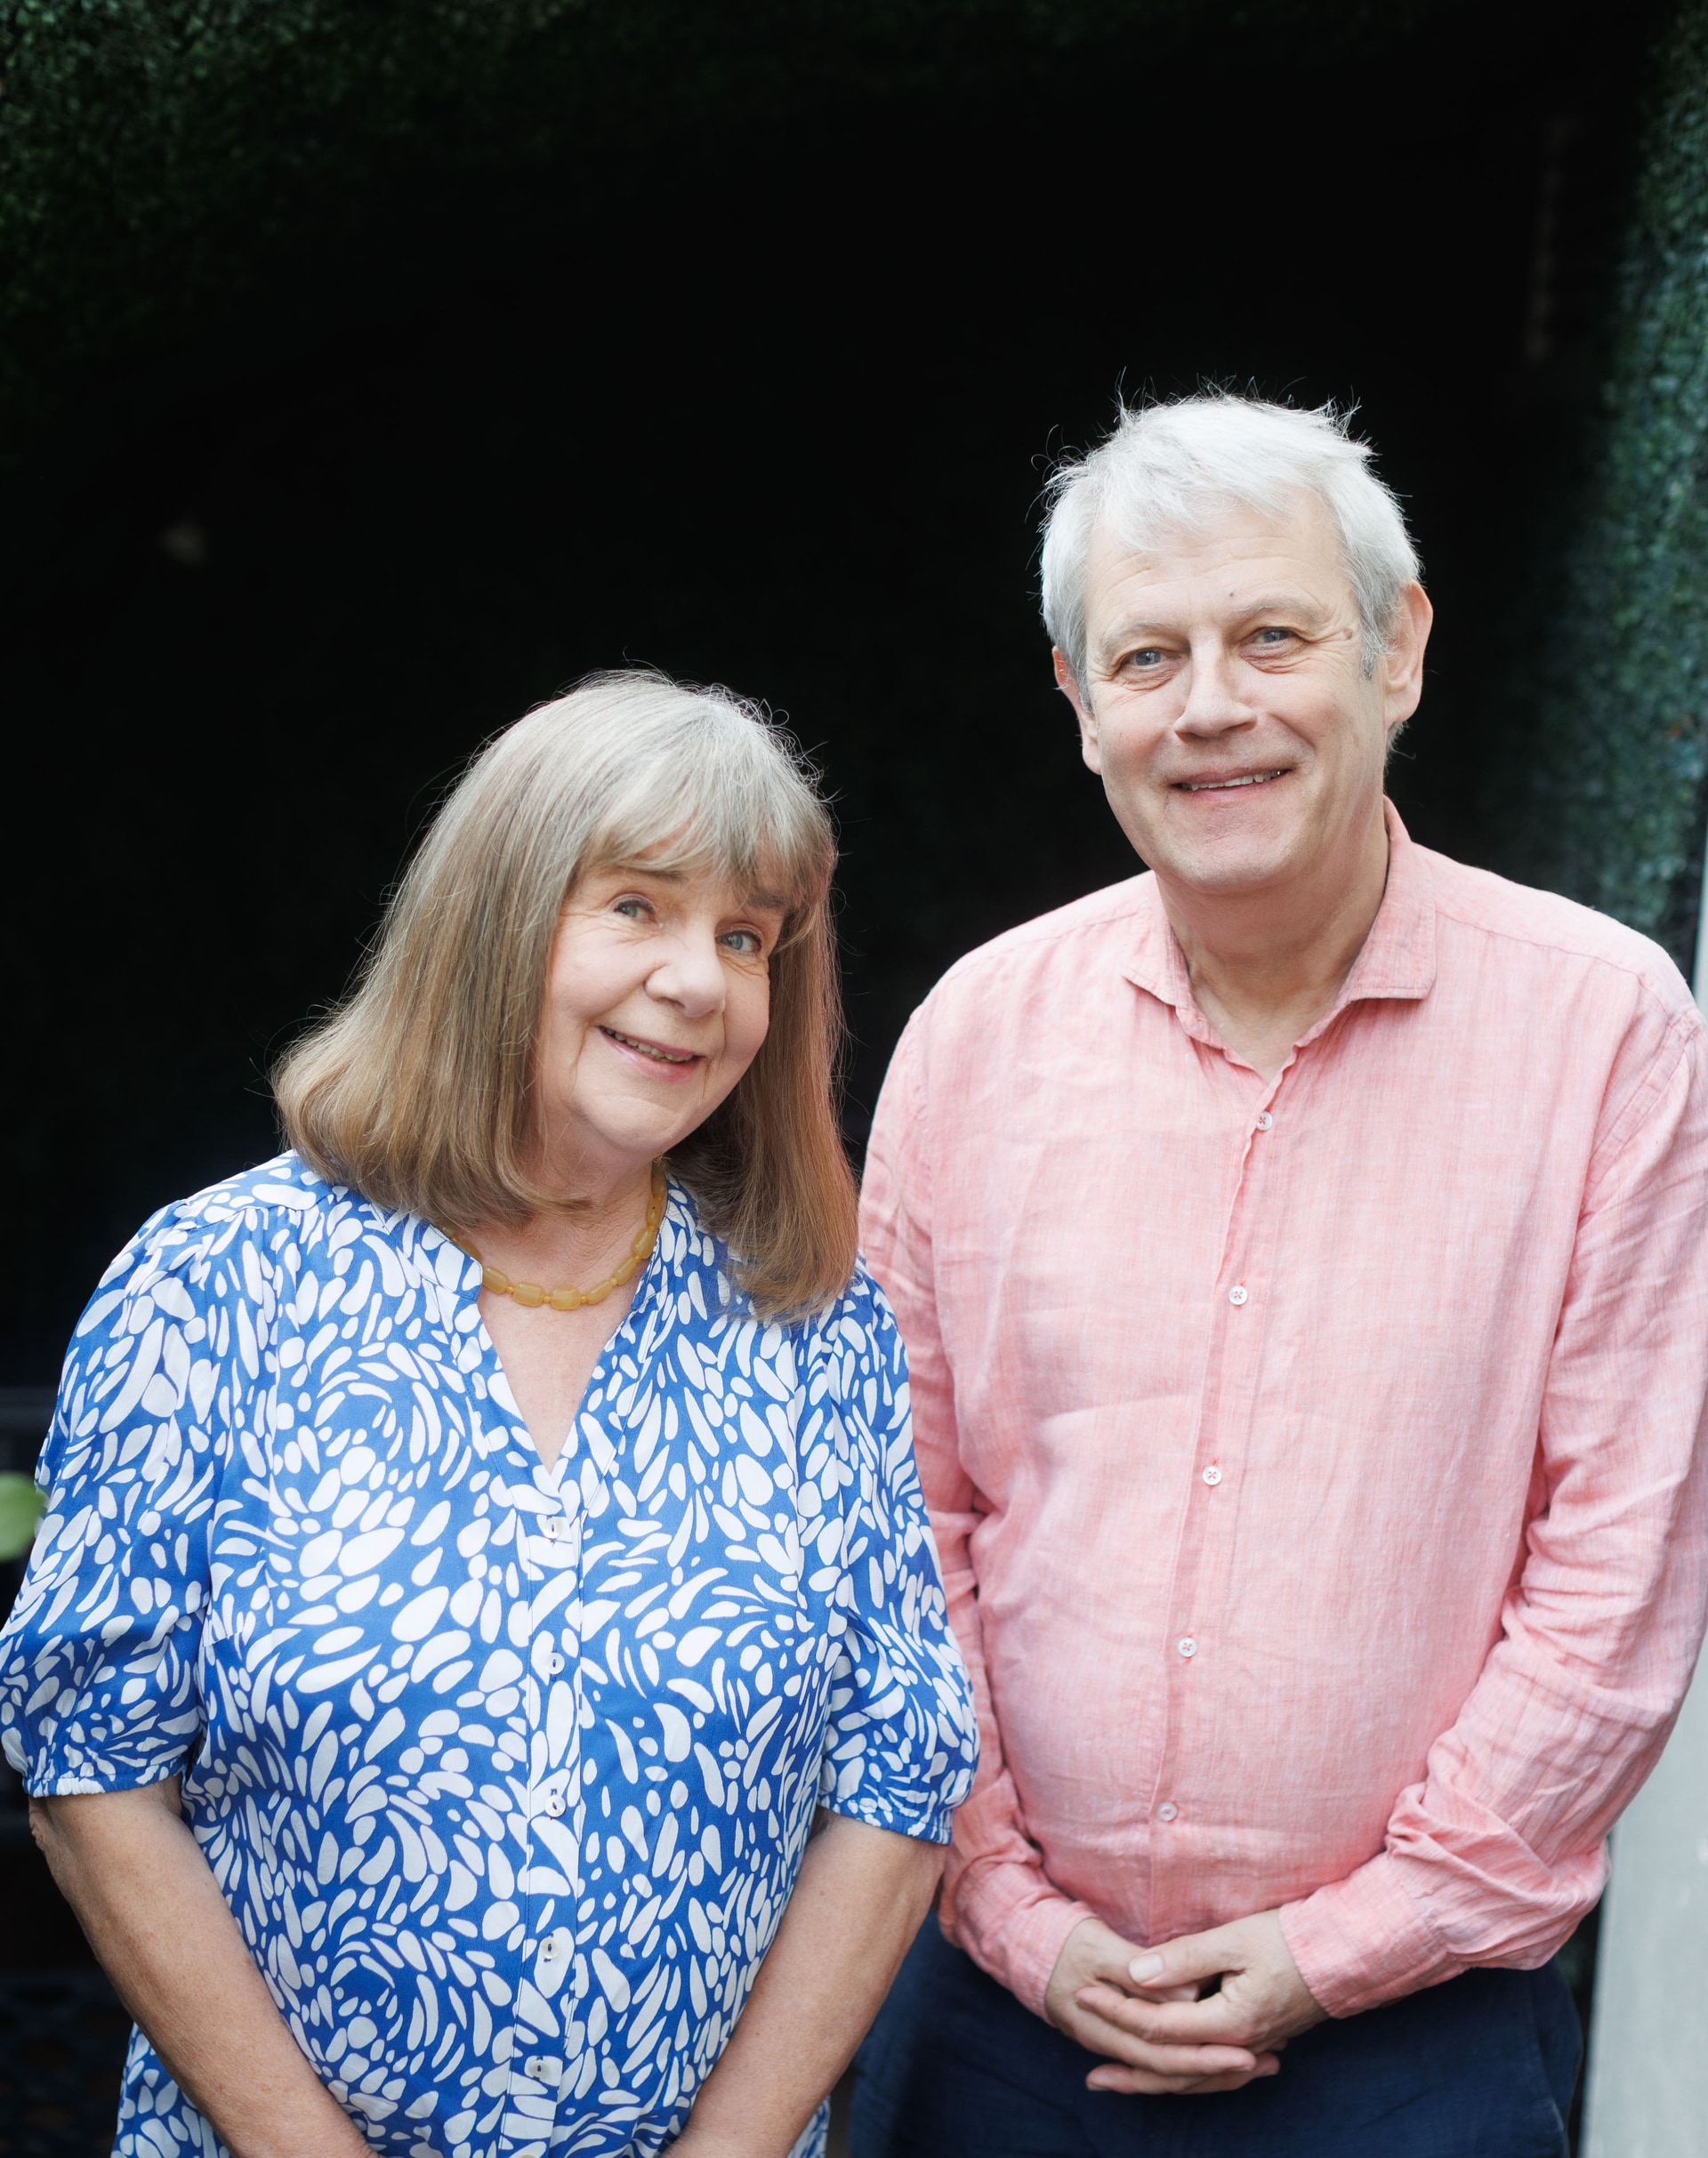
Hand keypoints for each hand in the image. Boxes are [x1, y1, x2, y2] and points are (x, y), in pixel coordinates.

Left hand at [1070, 1910, 1325, 2096]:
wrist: (1344, 1955)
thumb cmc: (1289, 1940)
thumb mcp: (1233, 1940)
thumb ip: (1182, 1958)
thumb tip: (1134, 1973)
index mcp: (1229, 2022)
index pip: (1159, 2026)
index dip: (1118, 2011)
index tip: (1083, 1995)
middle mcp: (1238, 2045)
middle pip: (1173, 2069)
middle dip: (1128, 2068)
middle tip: (1088, 2077)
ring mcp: (1249, 2047)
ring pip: (1193, 2077)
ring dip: (1153, 2080)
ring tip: (1119, 2084)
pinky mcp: (1255, 2041)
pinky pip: (1212, 2071)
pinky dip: (1185, 2075)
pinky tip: (1169, 2075)